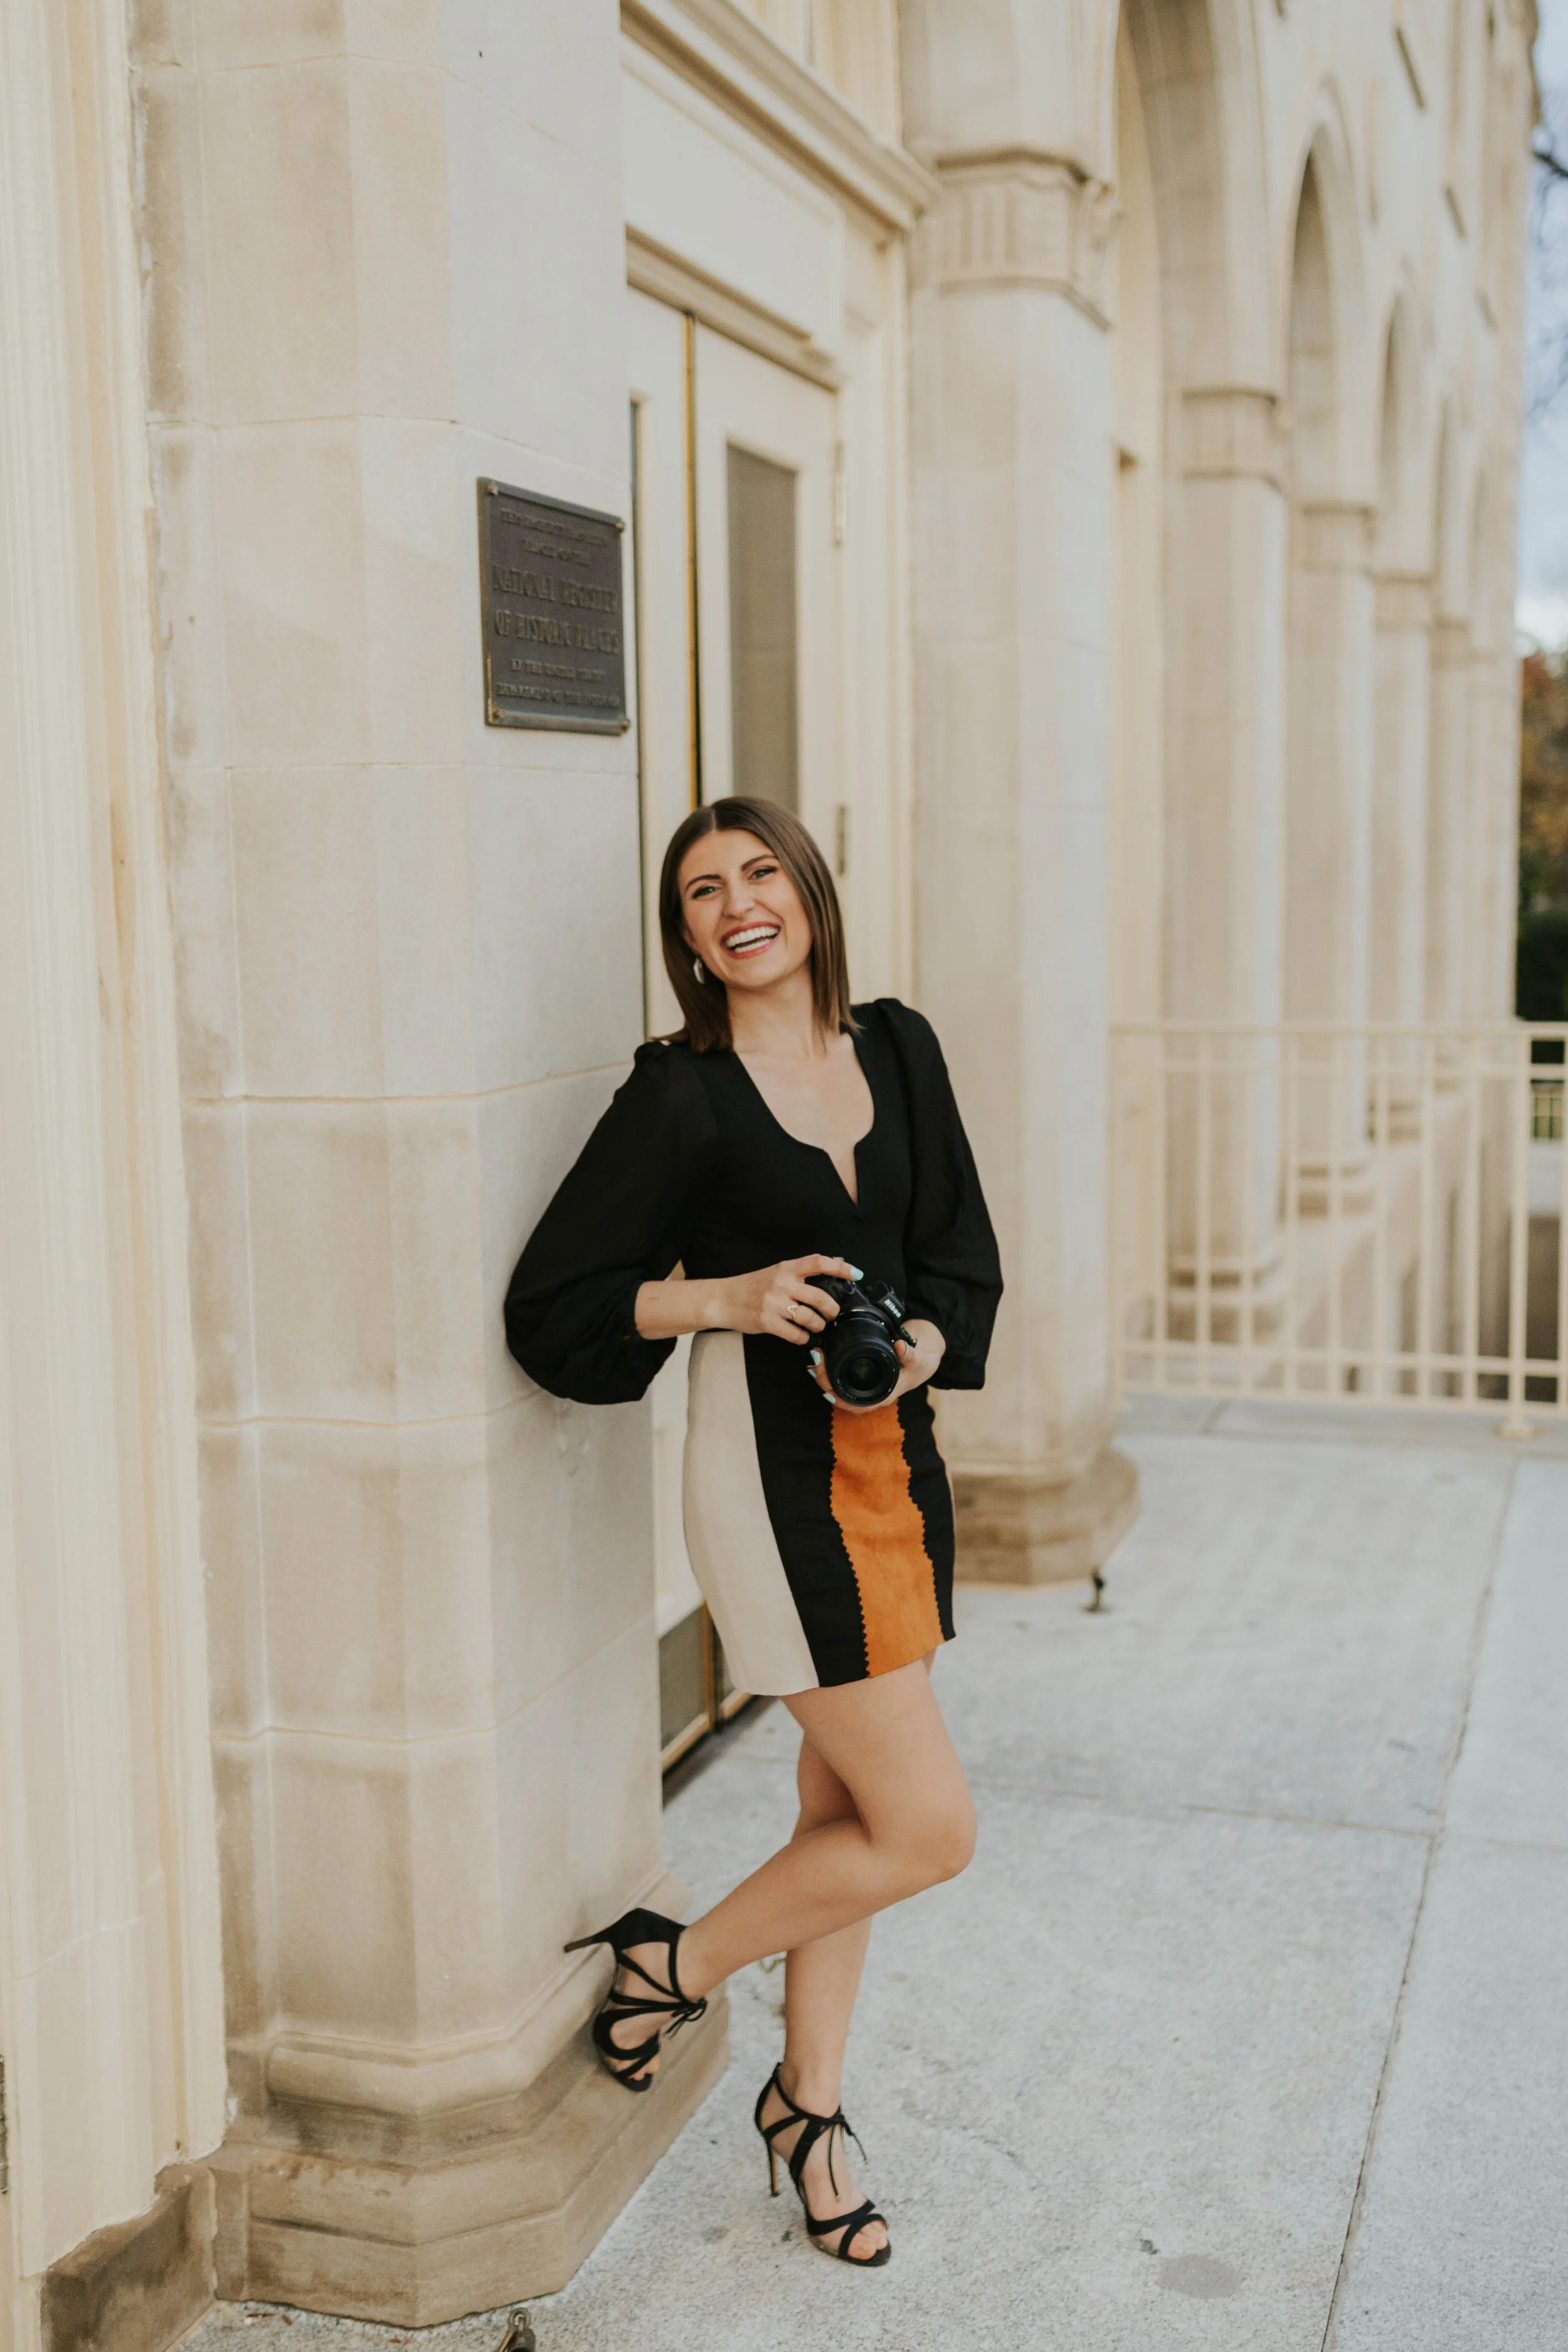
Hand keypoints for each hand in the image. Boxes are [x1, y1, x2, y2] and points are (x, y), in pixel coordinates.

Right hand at [720, 1254, 855, 1345]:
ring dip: (818, 1326)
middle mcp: (781, 1283)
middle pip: (821, 1298)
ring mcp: (774, 1303)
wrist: (723, 1299)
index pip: (818, 1262)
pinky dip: (802, 1338)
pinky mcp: (767, 1322)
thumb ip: (799, 1273)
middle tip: (831, 1314)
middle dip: (832, 1310)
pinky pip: (795, 1334)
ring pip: (810, 1319)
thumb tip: (832, 1270)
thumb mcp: (775, 1272)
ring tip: (815, 1326)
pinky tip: (800, 1336)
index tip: (856, 1274)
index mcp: (786, 1268)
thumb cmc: (752, 1287)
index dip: (840, 1267)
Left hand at [809, 1316, 945, 1410]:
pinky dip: (831, 1368)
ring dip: (825, 1375)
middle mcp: (873, 1392)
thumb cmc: (923, 1361)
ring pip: (841, 1385)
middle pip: (844, 1396)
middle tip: (815, 1364)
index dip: (840, 1400)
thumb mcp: (922, 1358)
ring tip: (814, 1360)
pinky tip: (822, 1358)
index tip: (826, 1389)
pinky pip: (843, 1375)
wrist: (926, 1353)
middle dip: (826, 1382)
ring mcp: (867, 1383)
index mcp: (885, 1394)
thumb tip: (900, 1347)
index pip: (858, 1405)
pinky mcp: (863, 1372)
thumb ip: (912, 1355)